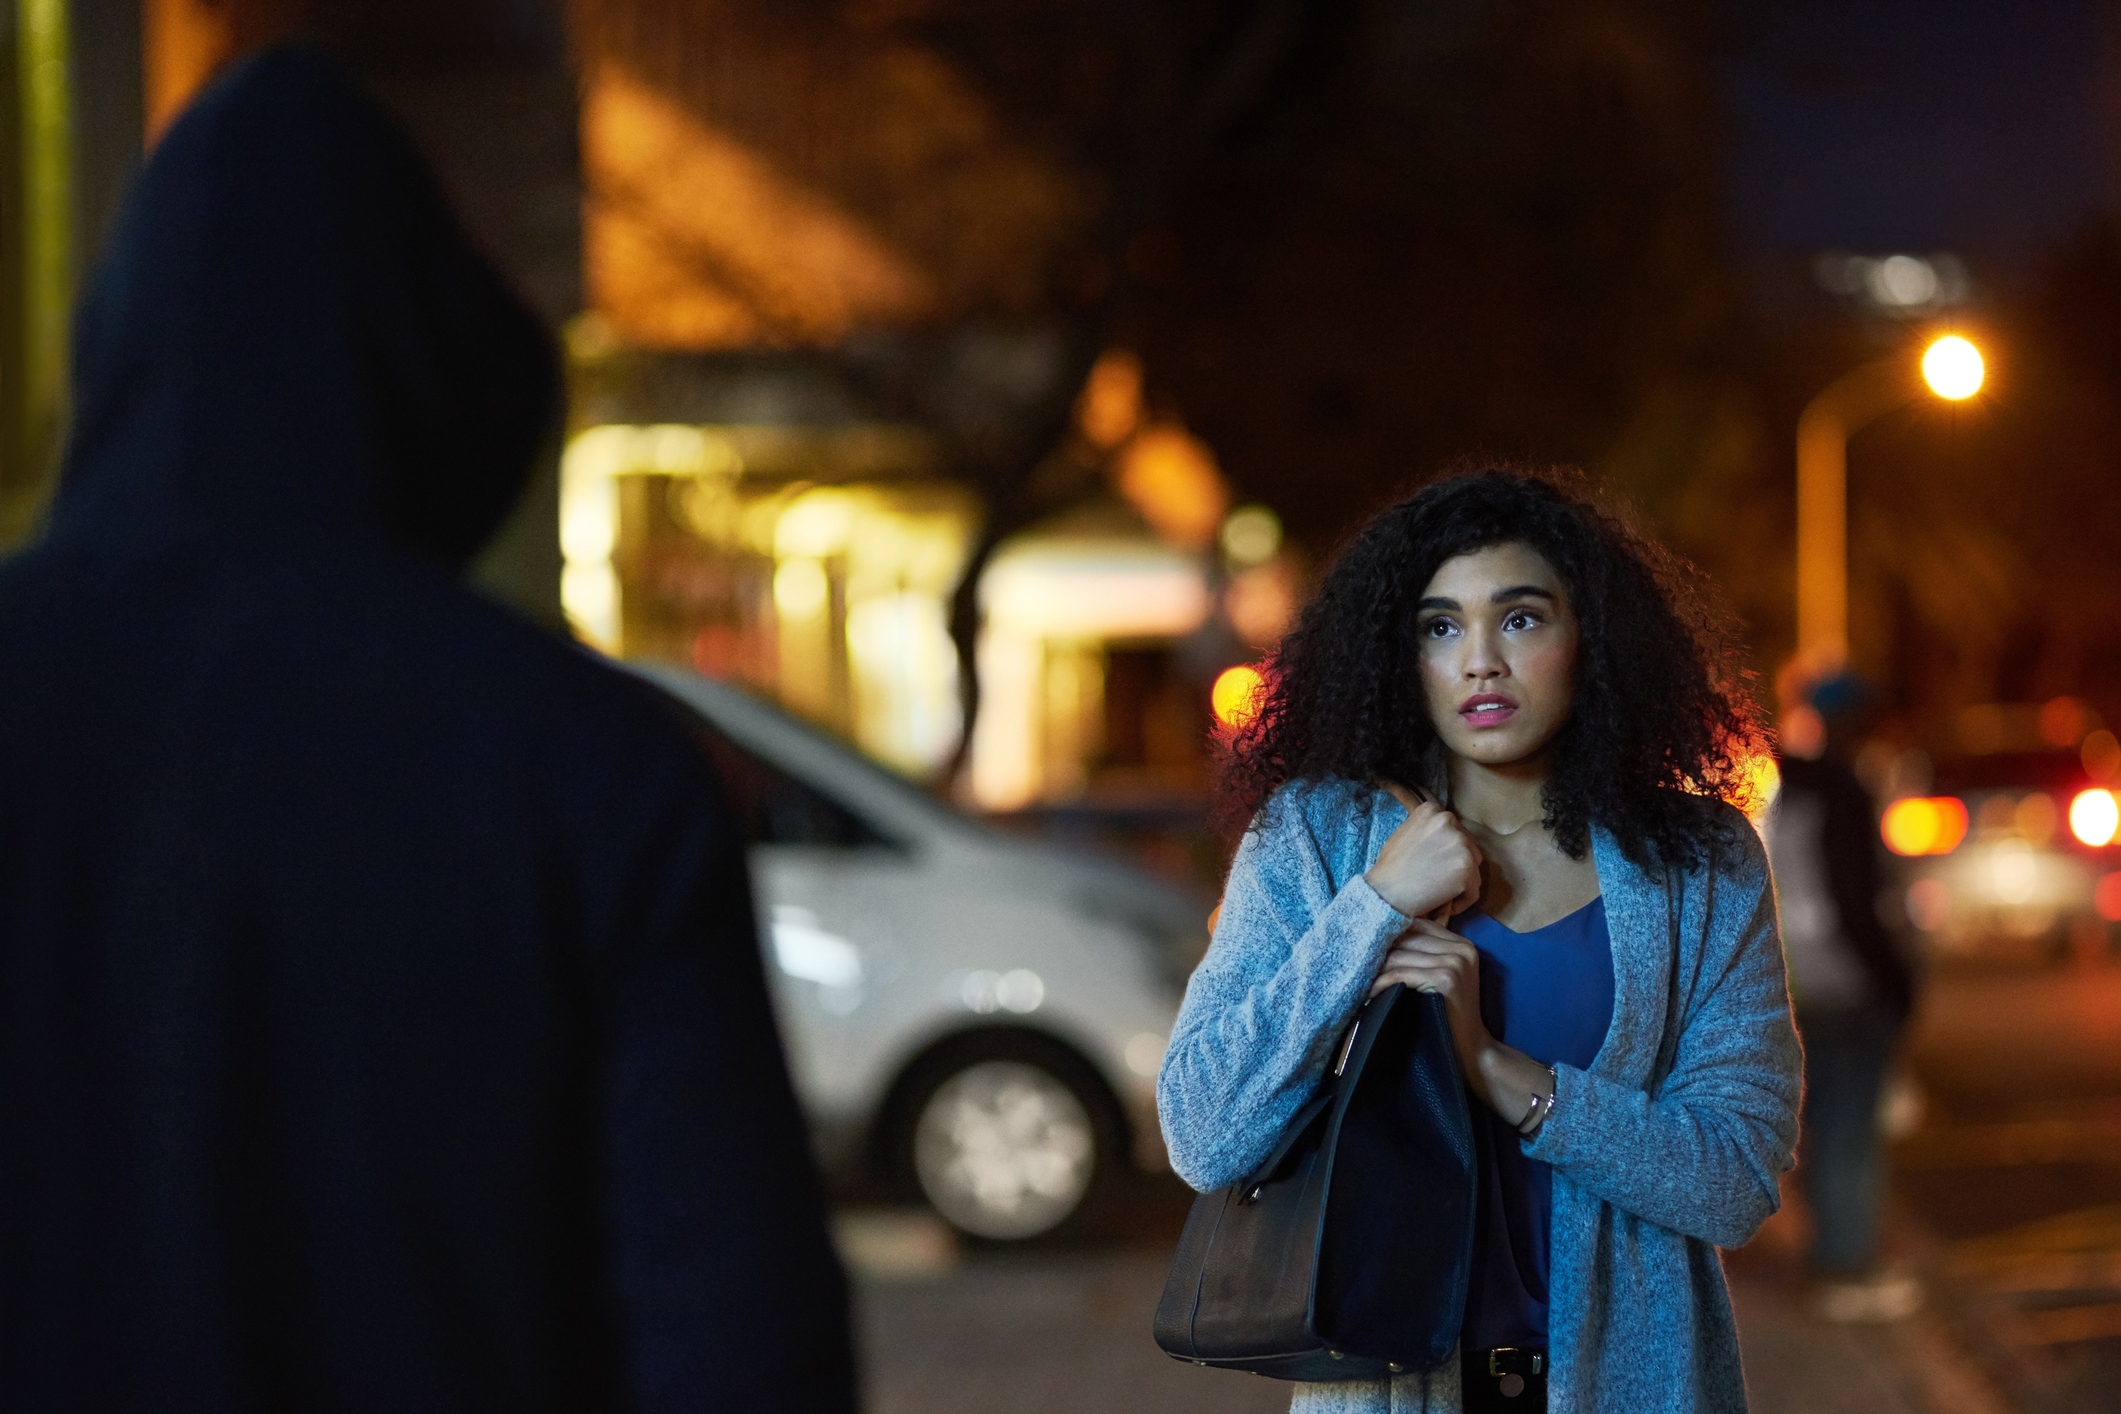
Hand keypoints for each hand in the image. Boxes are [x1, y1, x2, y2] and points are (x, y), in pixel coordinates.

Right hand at [1364, 781, 1481, 920]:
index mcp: (1433, 810)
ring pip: (1474, 869)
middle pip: (1468, 847)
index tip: (1434, 864)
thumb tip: (1443, 841)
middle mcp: (1449, 820)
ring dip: (1460, 883)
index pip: (1454, 831)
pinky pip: (1473, 890)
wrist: (1385, 893)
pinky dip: (1461, 901)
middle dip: (1456, 865)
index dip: (1446, 851)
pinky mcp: (1467, 868)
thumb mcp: (1405, 834)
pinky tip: (1441, 903)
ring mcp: (1461, 844)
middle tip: (1436, 880)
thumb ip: (1427, 831)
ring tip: (1438, 892)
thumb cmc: (1390, 869)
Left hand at [1370, 917, 1489, 1076]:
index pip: (1416, 925)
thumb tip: (1376, 939)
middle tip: (1352, 961)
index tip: (1363, 946)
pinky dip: (1380, 983)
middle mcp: (1461, 948)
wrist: (1473, 1051)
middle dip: (1378, 950)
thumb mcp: (1440, 979)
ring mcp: (1455, 963)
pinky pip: (1400, 974)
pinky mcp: (1447, 979)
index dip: (1388, 933)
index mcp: (1461, 944)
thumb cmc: (1448, 1017)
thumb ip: (1420, 956)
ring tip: (1356, 979)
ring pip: (1399, 955)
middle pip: (1406, 937)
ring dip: (1374, 968)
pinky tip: (1368, 993)